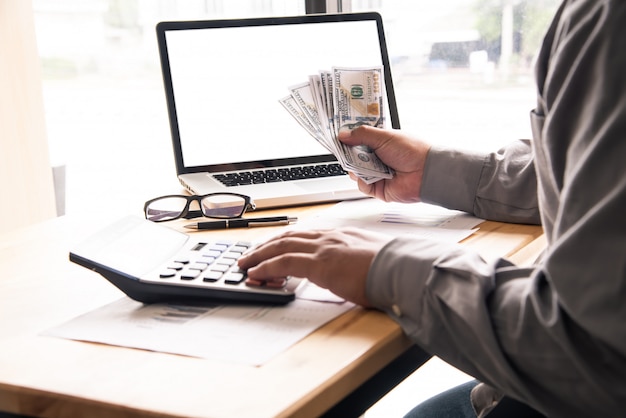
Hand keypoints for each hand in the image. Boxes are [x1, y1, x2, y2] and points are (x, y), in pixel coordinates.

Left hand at [238, 228, 392, 306]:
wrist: (401, 269)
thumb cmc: (392, 268)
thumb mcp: (369, 259)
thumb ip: (354, 260)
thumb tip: (349, 271)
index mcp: (341, 235)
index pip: (306, 234)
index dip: (286, 240)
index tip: (274, 246)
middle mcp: (329, 237)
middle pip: (288, 236)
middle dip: (267, 244)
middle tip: (252, 253)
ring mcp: (323, 248)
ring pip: (281, 246)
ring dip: (260, 254)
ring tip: (246, 262)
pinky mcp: (319, 263)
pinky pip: (283, 262)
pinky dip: (266, 266)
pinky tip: (255, 272)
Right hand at [338, 125, 430, 202]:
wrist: (425, 172)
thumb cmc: (411, 151)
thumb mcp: (384, 136)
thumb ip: (362, 134)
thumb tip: (343, 134)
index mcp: (380, 143)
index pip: (359, 140)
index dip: (349, 139)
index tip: (338, 137)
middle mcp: (378, 158)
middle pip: (354, 157)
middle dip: (349, 154)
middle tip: (344, 150)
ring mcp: (377, 174)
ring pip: (355, 172)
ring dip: (357, 168)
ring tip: (363, 163)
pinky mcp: (378, 189)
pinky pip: (362, 186)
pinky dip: (364, 181)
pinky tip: (372, 175)